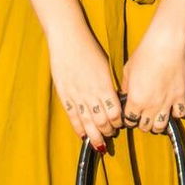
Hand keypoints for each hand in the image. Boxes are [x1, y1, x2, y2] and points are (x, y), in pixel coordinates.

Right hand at [48, 29, 121, 149]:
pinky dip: (78, 127)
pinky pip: (72, 116)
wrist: (68, 40)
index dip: (118, 122)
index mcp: (104, 86)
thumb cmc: (89, 50)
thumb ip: (109, 85)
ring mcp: (76, 96)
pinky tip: (82, 135)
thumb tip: (114, 100)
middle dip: (107, 131)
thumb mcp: (105, 67)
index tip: (120, 124)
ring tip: (99, 143)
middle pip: (101, 121)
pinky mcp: (64, 95)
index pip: (115, 112)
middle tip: (110, 135)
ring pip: (87, 122)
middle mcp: (91, 93)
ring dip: (94, 135)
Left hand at [122, 27, 184, 133]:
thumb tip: (126, 94)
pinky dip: (176, 113)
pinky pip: (180, 114)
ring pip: (161, 126)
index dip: (129, 118)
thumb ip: (126, 87)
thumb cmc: (144, 54)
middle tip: (143, 114)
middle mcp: (151, 105)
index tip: (131, 113)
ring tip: (157, 116)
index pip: (129, 121)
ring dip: (158, 123)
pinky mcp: (180, 96)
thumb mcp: (128, 71)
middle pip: (145, 127)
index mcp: (135, 100)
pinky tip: (172, 106)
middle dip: (142, 123)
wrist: (165, 45)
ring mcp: (167, 102)